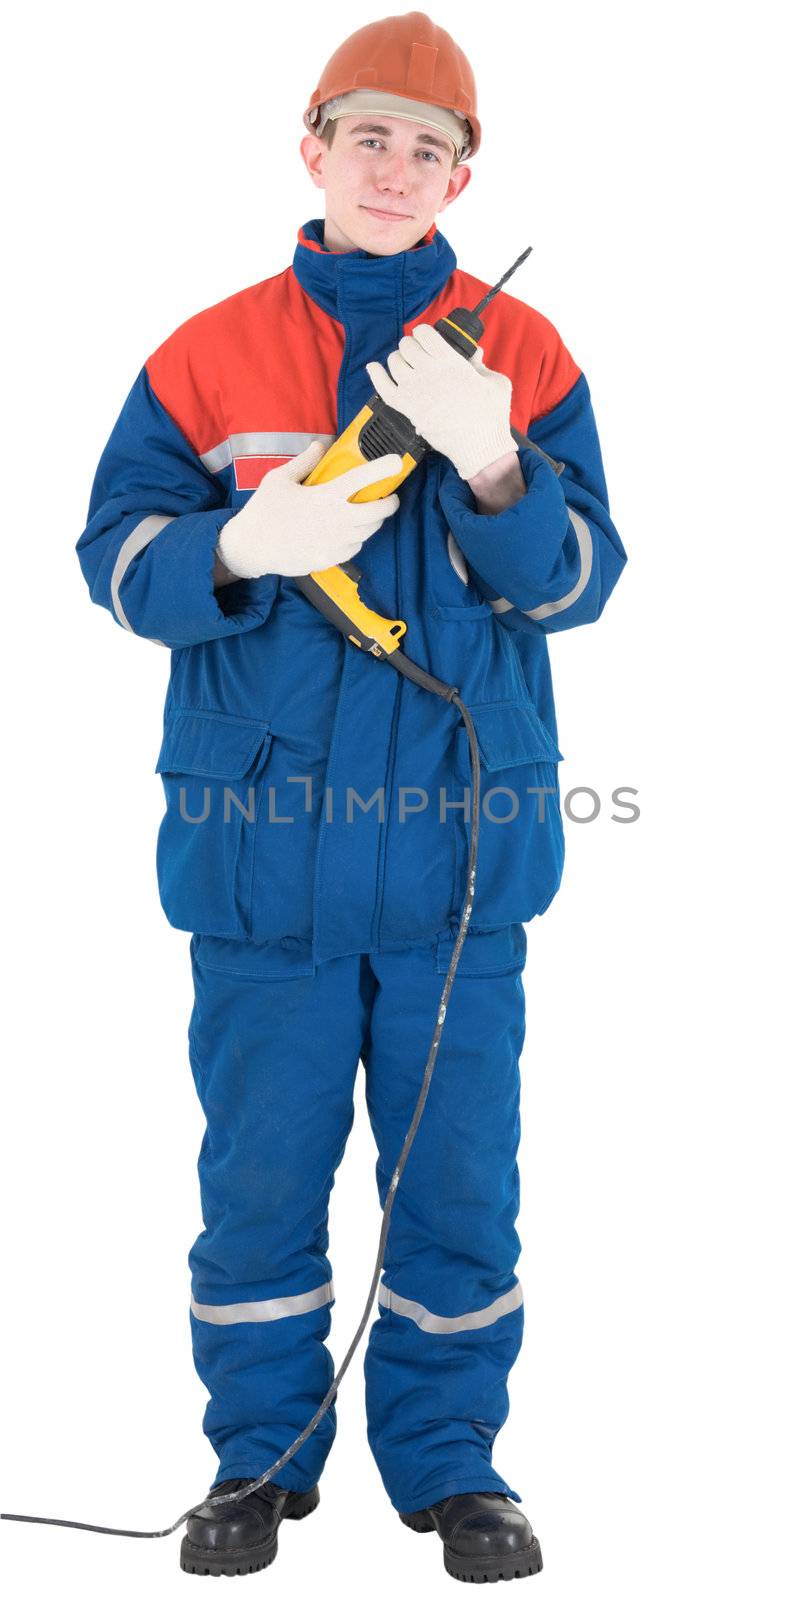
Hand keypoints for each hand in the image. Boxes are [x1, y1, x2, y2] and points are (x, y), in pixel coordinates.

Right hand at [216, 441, 402, 579]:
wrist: (252, 547)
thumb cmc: (264, 510)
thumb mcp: (279, 479)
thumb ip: (304, 462)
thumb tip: (319, 446)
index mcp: (325, 496)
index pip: (362, 478)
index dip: (383, 468)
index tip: (397, 463)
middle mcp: (336, 520)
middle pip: (377, 512)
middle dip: (390, 503)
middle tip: (390, 498)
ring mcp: (335, 542)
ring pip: (368, 532)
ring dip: (373, 522)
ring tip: (369, 514)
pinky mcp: (331, 558)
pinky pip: (354, 548)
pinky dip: (357, 539)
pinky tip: (349, 533)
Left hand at [365, 323, 517, 481]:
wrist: (479, 446)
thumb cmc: (491, 415)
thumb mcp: (495, 382)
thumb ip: (481, 365)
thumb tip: (474, 354)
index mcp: (450, 361)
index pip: (425, 333)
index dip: (424, 332)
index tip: (426, 337)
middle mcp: (429, 372)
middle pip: (407, 345)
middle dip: (411, 345)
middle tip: (416, 352)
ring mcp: (415, 390)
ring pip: (394, 362)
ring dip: (398, 359)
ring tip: (404, 363)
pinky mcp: (407, 408)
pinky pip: (383, 387)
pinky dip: (376, 375)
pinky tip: (374, 367)